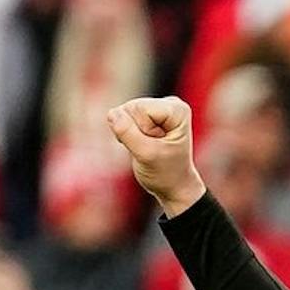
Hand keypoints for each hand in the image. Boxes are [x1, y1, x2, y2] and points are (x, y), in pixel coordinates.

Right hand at [107, 97, 205, 217]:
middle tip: (151, 148)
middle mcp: (170, 103)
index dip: (141, 130)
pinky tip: (141, 143)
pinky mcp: (146, 114)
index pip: (139, 108)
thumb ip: (128, 133)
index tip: (157, 145)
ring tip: (148, 147)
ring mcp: (158, 107)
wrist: (173, 186)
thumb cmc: (166, 173)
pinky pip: (121, 116)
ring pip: (124, 112)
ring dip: (129, 133)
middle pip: (131, 107)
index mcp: (177, 109)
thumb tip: (112, 113)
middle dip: (134, 131)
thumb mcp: (147, 155)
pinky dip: (126, 133)